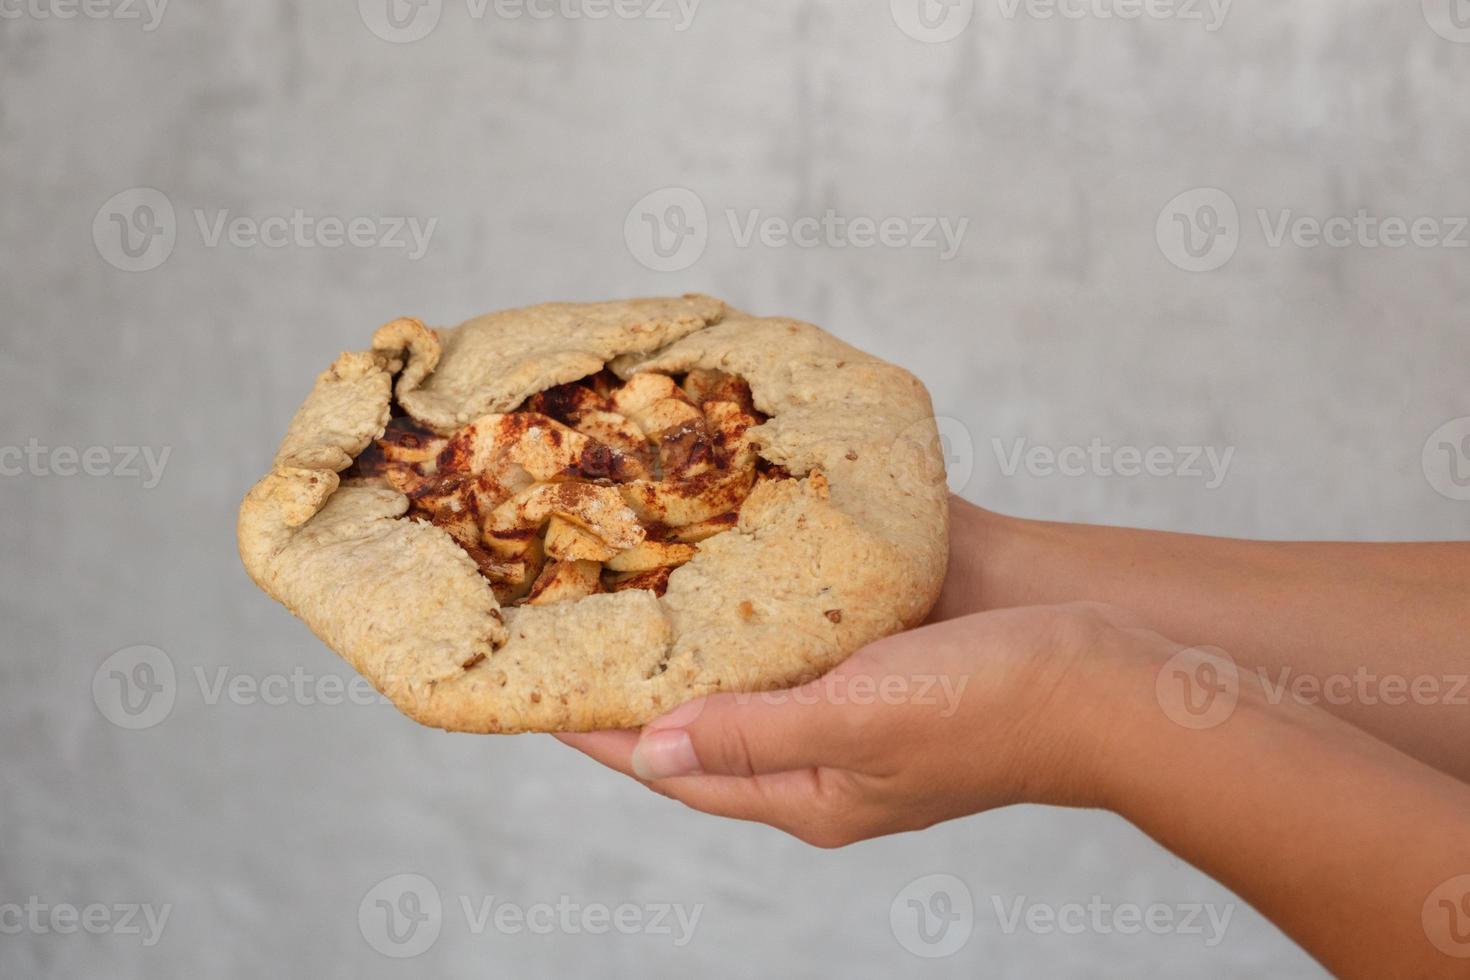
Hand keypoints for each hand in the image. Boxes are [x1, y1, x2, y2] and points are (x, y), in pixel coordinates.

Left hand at [556, 602, 1162, 847]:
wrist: (1109, 669)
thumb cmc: (994, 702)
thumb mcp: (860, 720)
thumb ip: (754, 733)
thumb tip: (647, 749)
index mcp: (809, 790)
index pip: (675, 765)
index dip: (601, 732)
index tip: (534, 696)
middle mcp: (823, 755)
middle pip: (705, 722)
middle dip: (640, 683)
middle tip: (575, 627)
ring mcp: (856, 707)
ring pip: (749, 673)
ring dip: (695, 637)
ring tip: (633, 585)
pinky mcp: (888, 658)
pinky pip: (800, 636)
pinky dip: (758, 604)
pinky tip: (733, 561)